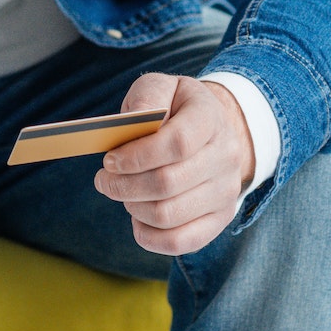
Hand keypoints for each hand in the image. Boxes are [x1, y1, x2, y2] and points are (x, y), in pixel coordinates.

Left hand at [94, 73, 254, 256]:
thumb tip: (137, 120)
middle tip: (104, 179)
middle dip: (124, 185)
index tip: (109, 160)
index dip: (137, 156)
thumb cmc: (175, 109)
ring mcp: (226, 191)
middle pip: (168, 183)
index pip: (177, 144)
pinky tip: (137, 218)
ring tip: (123, 193)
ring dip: (133, 207)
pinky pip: (182, 242)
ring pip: (169, 215)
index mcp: (211, 118)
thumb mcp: (161, 88)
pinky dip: (149, 236)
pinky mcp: (220, 219)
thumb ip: (147, 97)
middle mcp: (226, 157)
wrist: (212, 132)